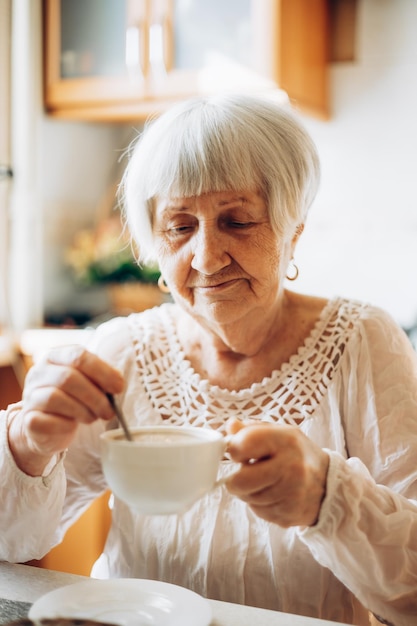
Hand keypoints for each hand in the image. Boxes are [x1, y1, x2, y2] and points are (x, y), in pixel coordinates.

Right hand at [8, 345, 123, 475]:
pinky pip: (48, 421)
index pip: (79, 356)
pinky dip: (66, 425)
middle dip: (95, 396)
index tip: (119, 387)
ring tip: (93, 418)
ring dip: (83, 411)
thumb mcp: (87, 383)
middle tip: (109, 411)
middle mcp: (39, 372)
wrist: (47, 428)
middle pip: (68, 377)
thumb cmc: (72, 400)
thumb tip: (117, 383)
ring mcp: (31, 395)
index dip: (103, 372)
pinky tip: (73, 426)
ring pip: (56, 398)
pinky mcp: (29, 419)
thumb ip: (100, 378)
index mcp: (56, 356)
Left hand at [225, 420, 328, 527]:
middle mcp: (291, 468)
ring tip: (264, 481)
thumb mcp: (279, 433)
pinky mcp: (289, 515)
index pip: (245, 444)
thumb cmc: (296, 454)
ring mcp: (292, 495)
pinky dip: (260, 504)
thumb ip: (252, 429)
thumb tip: (230, 427)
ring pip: (247, 498)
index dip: (234, 449)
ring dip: (248, 491)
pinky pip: (259, 511)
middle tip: (244, 472)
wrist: (328, 483)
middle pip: (241, 481)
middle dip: (235, 478)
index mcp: (286, 441)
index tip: (237, 451)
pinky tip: (272, 494)